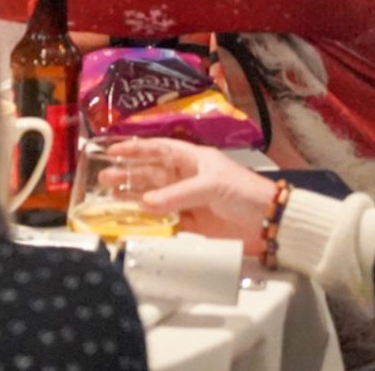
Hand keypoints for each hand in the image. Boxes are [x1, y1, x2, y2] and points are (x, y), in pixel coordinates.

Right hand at [103, 138, 278, 248]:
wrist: (270, 224)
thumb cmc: (246, 193)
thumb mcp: (213, 185)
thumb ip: (178, 194)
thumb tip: (145, 203)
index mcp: (192, 160)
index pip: (158, 149)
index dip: (135, 149)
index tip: (112, 150)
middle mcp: (186, 178)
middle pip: (151, 174)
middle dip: (127, 175)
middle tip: (103, 179)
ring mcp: (188, 202)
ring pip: (154, 199)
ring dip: (133, 199)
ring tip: (110, 200)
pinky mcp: (192, 225)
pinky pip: (165, 223)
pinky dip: (150, 224)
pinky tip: (134, 224)